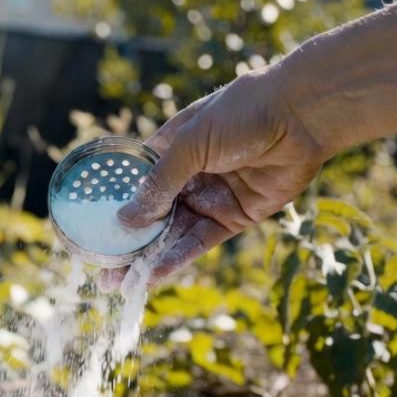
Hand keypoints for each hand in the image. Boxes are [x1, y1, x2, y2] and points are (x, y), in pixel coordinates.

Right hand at [99, 64, 332, 290]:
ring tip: (121, 282)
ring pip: (174, 233)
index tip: (94, 232)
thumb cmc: (242, 114)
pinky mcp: (236, 217)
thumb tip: (126, 220)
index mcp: (173, 147)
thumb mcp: (191, 145)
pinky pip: (201, 242)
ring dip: (149, 257)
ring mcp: (212, 197)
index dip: (117, 207)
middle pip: (153, 215)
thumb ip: (160, 185)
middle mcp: (190, 174)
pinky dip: (179, 257)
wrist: (302, 116)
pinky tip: (155, 274)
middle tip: (103, 271)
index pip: (138, 182)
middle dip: (129, 243)